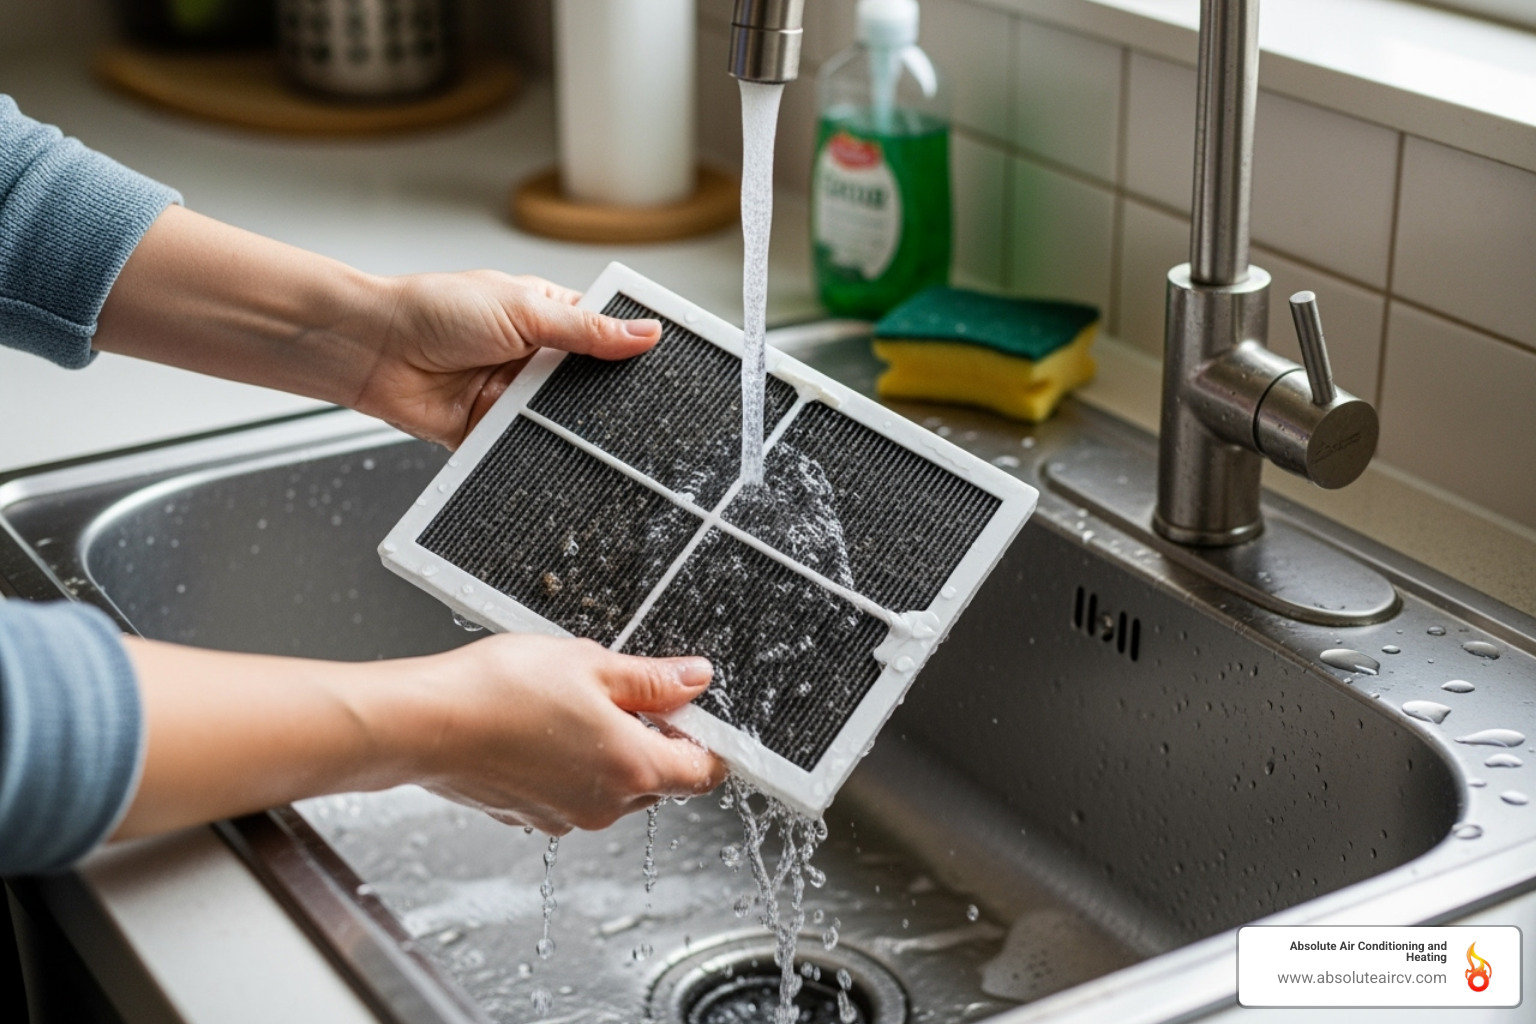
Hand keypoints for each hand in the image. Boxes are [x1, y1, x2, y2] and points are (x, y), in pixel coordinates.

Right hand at [118, 633, 726, 838]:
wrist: (421, 722)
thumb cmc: (498, 690)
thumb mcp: (591, 663)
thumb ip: (652, 678)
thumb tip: (694, 680)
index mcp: (633, 767)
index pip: (704, 771)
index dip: (706, 738)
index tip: (692, 711)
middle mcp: (604, 804)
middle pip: (658, 779)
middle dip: (650, 738)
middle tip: (618, 690)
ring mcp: (565, 816)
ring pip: (612, 787)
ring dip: (605, 750)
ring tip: (568, 702)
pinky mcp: (529, 817)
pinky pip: (568, 792)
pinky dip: (565, 765)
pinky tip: (538, 727)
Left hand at [355, 272, 661, 447]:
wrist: (372, 350)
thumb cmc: (431, 310)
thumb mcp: (522, 310)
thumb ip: (585, 330)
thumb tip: (643, 334)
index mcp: (547, 316)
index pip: (604, 333)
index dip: (632, 348)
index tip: (664, 362)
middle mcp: (534, 357)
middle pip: (589, 384)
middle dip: (603, 394)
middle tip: (630, 404)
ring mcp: (514, 395)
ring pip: (561, 419)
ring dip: (567, 422)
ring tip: (581, 423)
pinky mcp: (492, 430)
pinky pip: (525, 447)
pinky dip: (535, 450)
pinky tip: (548, 448)